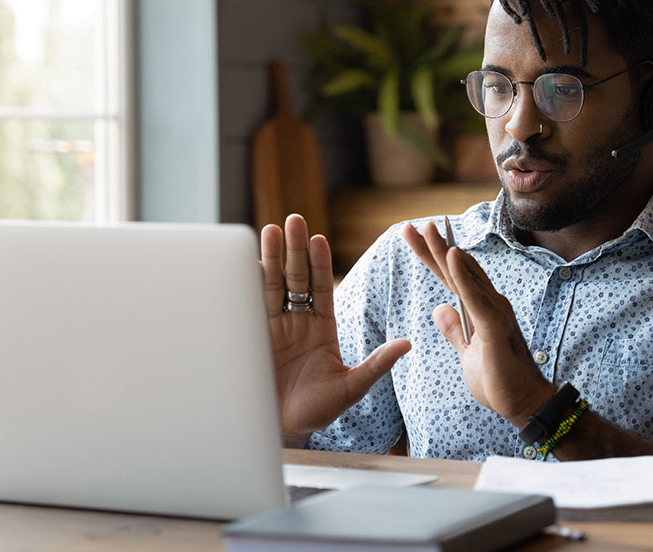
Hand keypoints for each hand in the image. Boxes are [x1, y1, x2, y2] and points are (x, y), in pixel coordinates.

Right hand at [262, 214, 409, 446]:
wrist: (279, 431)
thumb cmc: (316, 412)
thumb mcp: (351, 387)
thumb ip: (376, 364)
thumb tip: (408, 344)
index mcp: (322, 328)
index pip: (322, 288)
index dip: (319, 263)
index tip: (318, 239)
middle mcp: (297, 323)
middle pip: (296, 278)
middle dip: (295, 250)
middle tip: (294, 220)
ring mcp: (273, 327)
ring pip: (272, 284)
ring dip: (272, 257)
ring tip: (271, 229)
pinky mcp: (251, 336)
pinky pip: (250, 304)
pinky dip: (246, 282)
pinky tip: (244, 261)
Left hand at [403, 223, 554, 426]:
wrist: (522, 403)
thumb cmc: (499, 380)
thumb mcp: (467, 353)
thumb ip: (455, 330)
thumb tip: (440, 308)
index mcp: (480, 309)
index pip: (451, 278)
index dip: (431, 257)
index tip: (413, 238)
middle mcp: (490, 303)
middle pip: (456, 270)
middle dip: (433, 247)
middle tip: (414, 226)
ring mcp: (494, 312)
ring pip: (465, 276)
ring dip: (446, 251)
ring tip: (429, 229)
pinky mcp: (494, 325)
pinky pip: (475, 296)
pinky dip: (463, 275)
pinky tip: (451, 255)